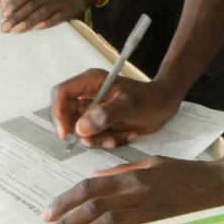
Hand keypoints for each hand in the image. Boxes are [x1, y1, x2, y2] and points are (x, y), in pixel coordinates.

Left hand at [0, 0, 93, 32]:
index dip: (14, 2)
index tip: (4, 13)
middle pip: (31, 5)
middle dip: (17, 17)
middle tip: (5, 27)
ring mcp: (60, 2)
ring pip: (42, 12)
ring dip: (28, 22)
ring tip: (16, 31)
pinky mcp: (69, 11)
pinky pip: (57, 18)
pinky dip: (47, 23)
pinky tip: (38, 29)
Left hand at [41, 155, 223, 223]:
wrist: (221, 185)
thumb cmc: (186, 173)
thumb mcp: (152, 163)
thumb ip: (123, 172)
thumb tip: (97, 178)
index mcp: (133, 175)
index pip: (91, 187)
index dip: (66, 200)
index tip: (48, 212)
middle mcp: (137, 192)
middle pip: (93, 207)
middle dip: (65, 222)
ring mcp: (150, 211)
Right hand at [50, 72, 179, 148]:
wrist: (165, 105)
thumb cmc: (149, 98)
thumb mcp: (129, 105)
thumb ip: (104, 115)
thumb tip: (80, 129)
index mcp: (91, 82)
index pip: (61, 93)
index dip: (58, 113)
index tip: (66, 133)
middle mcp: (88, 95)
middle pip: (66, 115)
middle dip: (79, 132)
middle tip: (92, 142)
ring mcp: (94, 110)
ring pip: (80, 130)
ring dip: (96, 139)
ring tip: (116, 139)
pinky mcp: (101, 123)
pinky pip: (95, 137)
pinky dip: (107, 141)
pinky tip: (126, 135)